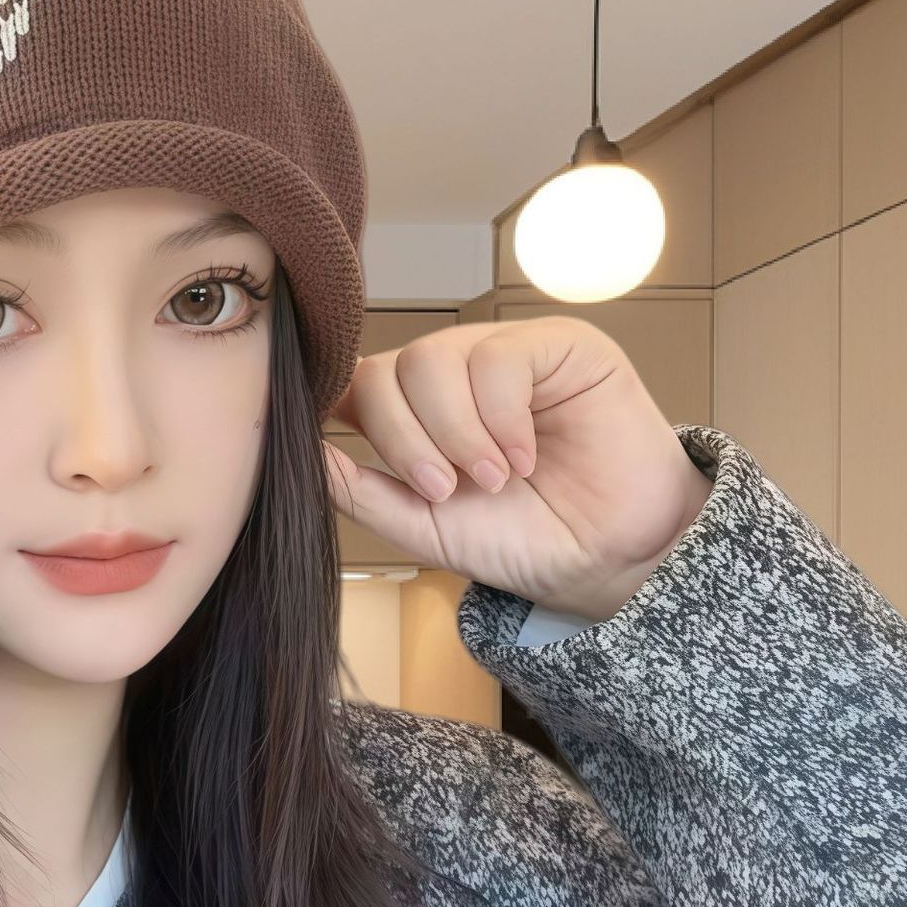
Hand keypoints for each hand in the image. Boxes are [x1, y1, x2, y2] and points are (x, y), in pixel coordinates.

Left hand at [321, 318, 715, 624]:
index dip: (342, 415)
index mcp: (411, 409)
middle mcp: (451, 372)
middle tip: (445, 490)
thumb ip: (356, 489)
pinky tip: (523, 458)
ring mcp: (502, 352)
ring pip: (432, 360)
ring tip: (494, 479)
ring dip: (455, 433)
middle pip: (383, 371)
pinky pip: (498, 359)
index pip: (350, 385)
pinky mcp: (558, 345)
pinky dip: (500, 419)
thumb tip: (299, 449)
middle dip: (404, 439)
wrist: (606, 560)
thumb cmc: (516, 539)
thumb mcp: (420, 525)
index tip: (354, 462)